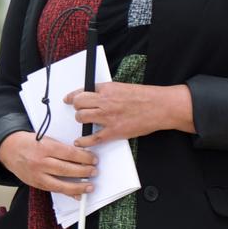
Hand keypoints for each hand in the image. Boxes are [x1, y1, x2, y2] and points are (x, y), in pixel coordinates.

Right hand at [0, 130, 96, 197]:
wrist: (8, 149)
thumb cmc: (28, 143)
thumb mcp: (45, 139)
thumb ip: (61, 148)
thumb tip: (79, 155)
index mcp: (44, 147)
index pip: (69, 154)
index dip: (84, 157)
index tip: (93, 159)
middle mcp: (41, 162)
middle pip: (67, 169)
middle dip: (84, 171)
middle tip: (94, 171)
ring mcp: (38, 175)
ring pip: (61, 184)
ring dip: (78, 186)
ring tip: (89, 186)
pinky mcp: (36, 184)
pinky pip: (54, 190)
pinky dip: (67, 193)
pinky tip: (77, 194)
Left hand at [65, 82, 193, 146]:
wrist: (160, 107)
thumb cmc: (144, 97)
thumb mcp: (122, 87)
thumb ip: (107, 92)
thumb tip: (94, 95)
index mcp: (106, 89)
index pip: (82, 91)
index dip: (72, 96)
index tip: (67, 99)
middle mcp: (104, 102)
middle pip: (78, 104)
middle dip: (77, 107)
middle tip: (80, 110)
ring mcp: (108, 117)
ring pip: (81, 118)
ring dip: (81, 120)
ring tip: (85, 121)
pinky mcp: (114, 131)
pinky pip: (93, 138)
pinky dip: (83, 141)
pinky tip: (79, 142)